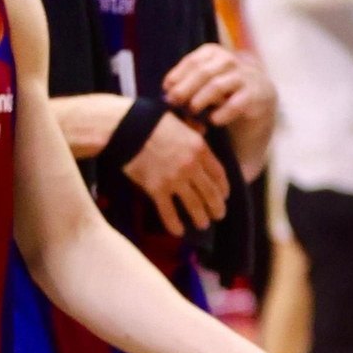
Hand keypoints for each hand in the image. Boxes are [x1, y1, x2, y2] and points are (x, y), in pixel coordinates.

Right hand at [123, 111, 228, 236]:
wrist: (128, 127)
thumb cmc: (152, 120)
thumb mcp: (181, 120)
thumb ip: (194, 129)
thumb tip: (203, 130)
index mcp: (200, 148)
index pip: (218, 173)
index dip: (223, 187)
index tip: (225, 196)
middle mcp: (191, 166)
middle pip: (210, 192)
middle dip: (216, 206)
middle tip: (219, 215)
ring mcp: (174, 179)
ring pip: (193, 205)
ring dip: (200, 217)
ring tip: (203, 225)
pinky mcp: (156, 189)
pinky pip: (168, 212)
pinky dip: (175, 224)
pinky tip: (179, 232)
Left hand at [163, 43, 274, 132]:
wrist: (258, 97)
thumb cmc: (222, 88)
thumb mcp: (204, 79)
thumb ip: (187, 81)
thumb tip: (166, 90)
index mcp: (214, 53)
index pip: (193, 61)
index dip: (177, 75)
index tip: (166, 90)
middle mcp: (230, 61)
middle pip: (203, 72)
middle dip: (185, 89)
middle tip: (174, 103)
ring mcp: (244, 76)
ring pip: (217, 86)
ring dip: (200, 99)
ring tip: (191, 111)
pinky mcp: (255, 94)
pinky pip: (236, 103)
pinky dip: (222, 113)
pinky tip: (213, 120)